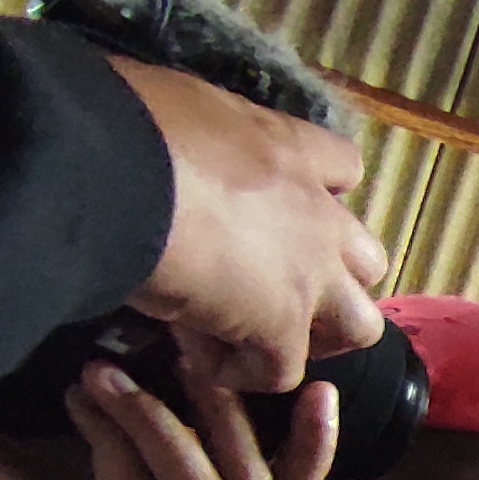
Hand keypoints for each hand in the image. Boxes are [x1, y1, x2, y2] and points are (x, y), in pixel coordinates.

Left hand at [0, 357, 337, 479]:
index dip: (315, 442)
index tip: (318, 382)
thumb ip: (175, 365)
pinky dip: (116, 436)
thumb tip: (237, 297)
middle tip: (187, 345)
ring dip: (165, 420)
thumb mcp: (112, 377)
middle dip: (229, 407)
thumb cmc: (4, 415)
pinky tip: (77, 394)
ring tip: (107, 367)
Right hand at [112, 56, 387, 391]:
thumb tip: (165, 132)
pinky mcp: (279, 327)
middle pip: (368, 260)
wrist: (109, 174)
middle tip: (275, 292)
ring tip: (258, 339)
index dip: (323, 193)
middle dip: (333, 281)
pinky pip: (281, 372)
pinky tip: (196, 356)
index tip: (280, 212)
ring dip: (313, 338)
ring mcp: (308, 274)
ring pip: (358, 325)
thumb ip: (198, 132)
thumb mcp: (178, 106)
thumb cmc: (126, 124)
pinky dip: (241, 373)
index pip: (343, 166)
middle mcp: (316, 213)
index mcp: (288, 148)